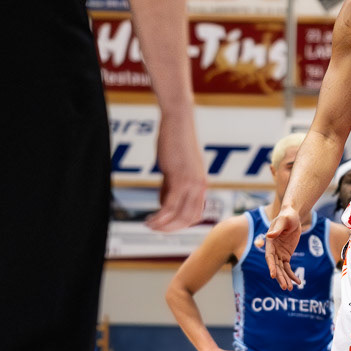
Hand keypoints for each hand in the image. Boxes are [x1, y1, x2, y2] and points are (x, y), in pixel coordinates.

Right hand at [148, 110, 206, 231]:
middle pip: (189, 219)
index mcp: (201, 183)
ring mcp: (191, 182)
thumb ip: (170, 186)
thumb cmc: (176, 139)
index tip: (166, 226)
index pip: (196, 214)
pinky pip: (170, 205)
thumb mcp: (174, 167)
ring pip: (180, 215)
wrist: (179, 120)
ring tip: (149, 225)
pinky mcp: (180, 177)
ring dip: (164, 225)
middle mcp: (200, 185)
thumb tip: (163, 203)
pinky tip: (150, 219)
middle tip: (155, 230)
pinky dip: (160, 216)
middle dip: (171, 229)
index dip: (181, 224)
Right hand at [262, 205, 301, 288]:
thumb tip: (270, 235)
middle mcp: (273, 250)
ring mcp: (279, 254)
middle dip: (280, 277)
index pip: (269, 257)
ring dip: (286, 279)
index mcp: (270, 243)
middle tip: (285, 287)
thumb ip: (277, 228)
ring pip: (282, 269)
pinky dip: (292, 275)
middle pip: (276, 266)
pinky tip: (298, 282)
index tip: (273, 275)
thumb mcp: (284, 220)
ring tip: (290, 288)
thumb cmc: (287, 216)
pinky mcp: (286, 255)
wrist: (293, 217)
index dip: (271, 266)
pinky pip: (288, 267)